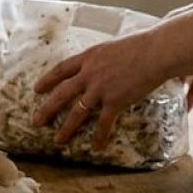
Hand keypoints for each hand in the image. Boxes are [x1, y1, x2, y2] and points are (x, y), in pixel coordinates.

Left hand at [32, 28, 174, 149]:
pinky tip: (96, 147)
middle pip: (61, 93)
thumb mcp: (116, 46)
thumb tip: (109, 62)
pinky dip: (100, 137)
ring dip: (66, 128)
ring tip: (58, 140)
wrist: (156, 51)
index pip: (62, 69)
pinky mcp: (115, 101)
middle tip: (36, 121)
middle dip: (47, 109)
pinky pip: (104, 123)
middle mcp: (90, 73)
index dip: (48, 80)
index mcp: (89, 57)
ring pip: (76, 112)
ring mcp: (100, 88)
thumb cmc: (142, 44)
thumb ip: (107, 57)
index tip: (37, 89)